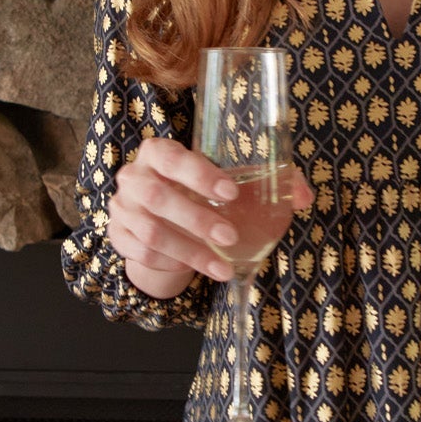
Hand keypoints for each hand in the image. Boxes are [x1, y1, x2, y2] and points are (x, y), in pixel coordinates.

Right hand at [107, 135, 312, 296]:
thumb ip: (266, 182)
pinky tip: (197, 268)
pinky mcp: (118, 236)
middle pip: (158, 197)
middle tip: (231, 237)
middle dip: (197, 219)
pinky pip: (142, 254)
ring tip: (223, 266)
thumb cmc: (198, 191)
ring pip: (152, 232)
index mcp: (158, 153)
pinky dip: (172, 263)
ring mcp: (122, 208)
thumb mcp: (225, 182)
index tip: (232, 193)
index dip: (199, 173)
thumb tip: (302, 196)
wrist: (157, 216)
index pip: (171, 157)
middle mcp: (134, 177)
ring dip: (190, 251)